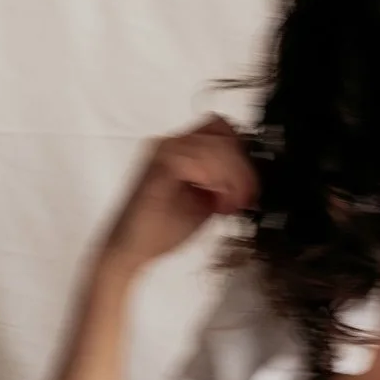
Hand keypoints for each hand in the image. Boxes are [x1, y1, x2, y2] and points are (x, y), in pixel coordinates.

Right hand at [97, 116, 257, 275]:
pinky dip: (214, 179)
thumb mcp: (208, 201)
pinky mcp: (157, 167)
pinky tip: (214, 201)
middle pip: (222, 133)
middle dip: (241, 167)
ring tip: (227, 203)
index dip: (241, 152)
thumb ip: (225, 182)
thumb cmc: (162, 229)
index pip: (223, 129)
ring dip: (231, 176)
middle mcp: (170, 144)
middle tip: (243, 197)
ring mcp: (162, 152)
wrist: (130, 249)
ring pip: (215, 145)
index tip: (248, 184)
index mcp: (181, 149)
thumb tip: (250, 175)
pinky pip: (196, 159)